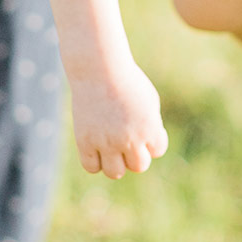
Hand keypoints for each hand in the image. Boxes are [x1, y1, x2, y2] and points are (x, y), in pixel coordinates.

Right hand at [68, 60, 168, 178]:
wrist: (100, 68)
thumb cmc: (127, 82)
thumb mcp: (149, 101)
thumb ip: (151, 128)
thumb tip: (146, 152)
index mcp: (149, 128)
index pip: (157, 150)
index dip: (151, 138)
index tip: (141, 121)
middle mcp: (129, 139)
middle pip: (138, 166)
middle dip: (135, 153)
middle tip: (125, 133)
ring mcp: (106, 142)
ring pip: (115, 172)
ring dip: (116, 162)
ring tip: (111, 143)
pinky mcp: (85, 142)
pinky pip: (92, 167)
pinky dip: (95, 161)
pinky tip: (96, 144)